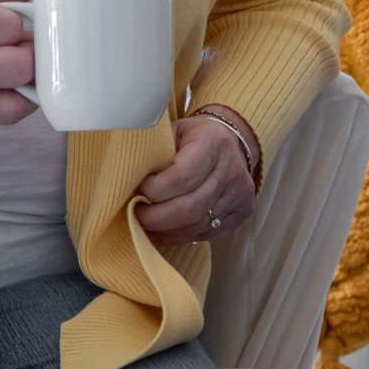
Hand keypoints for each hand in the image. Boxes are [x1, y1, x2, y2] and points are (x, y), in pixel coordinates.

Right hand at [0, 0, 38, 132]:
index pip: (14, 25)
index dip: (14, 21)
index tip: (1, 22)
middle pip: (24, 62)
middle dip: (24, 50)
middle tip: (8, 45)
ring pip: (21, 93)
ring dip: (21, 78)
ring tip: (2, 65)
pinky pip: (4, 117)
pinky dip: (11, 101)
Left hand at [137, 110, 257, 244]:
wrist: (230, 141)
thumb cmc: (193, 137)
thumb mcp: (173, 132)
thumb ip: (155, 153)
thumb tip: (126, 182)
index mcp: (214, 142)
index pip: (182, 177)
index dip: (154, 189)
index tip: (138, 188)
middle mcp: (232, 169)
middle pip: (189, 208)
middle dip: (155, 217)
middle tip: (135, 214)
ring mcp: (240, 193)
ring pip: (197, 225)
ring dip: (165, 230)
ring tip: (145, 224)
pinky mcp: (242, 212)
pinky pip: (206, 233)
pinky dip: (179, 236)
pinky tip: (163, 231)